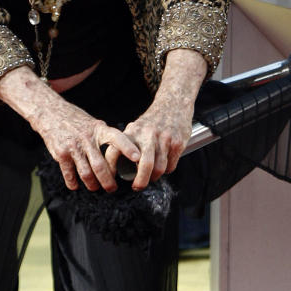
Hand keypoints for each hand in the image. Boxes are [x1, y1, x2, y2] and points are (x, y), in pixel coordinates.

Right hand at [0, 65, 139, 190]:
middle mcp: (87, 138)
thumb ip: (105, 137)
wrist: (50, 112)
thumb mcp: (94, 124)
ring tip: (96, 188)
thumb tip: (122, 154)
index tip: (137, 157)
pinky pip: (69, 174)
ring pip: (86, 173)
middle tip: (112, 188)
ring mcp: (73, 146)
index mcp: (99, 129)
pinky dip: (73, 183)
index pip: (117, 138)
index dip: (127, 147)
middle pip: (101, 166)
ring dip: (93, 185)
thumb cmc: (76, 121)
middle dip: (108, 181)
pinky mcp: (61, 154)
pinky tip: (76, 186)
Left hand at [120, 48, 207, 189]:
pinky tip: (164, 165)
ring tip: (152, 177)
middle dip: (140, 182)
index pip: (117, 152)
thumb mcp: (136, 128)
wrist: (174, 104)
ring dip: (155, 177)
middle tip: (137, 187)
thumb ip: (128, 144)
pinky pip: (171, 166)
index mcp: (133, 132)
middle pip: (144, 165)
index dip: (114, 169)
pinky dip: (167, 170)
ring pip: (159, 169)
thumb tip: (117, 167)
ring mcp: (164, 139)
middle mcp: (148, 135)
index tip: (114, 180)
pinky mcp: (177, 143)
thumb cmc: (152, 121)